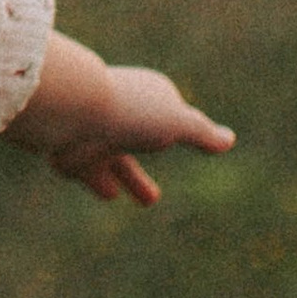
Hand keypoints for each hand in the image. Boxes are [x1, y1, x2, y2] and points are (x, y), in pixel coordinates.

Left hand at [4, 34, 235, 206]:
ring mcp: (93, 134)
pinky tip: (108, 192)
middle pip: (140, 144)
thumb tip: (228, 140)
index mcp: (148, 98)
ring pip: (112, 163)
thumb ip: (202, 133)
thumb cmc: (129, 113)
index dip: (181, 125)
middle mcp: (120, 114)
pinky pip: (85, 168)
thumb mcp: (177, 122)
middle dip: (151, 164)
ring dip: (126, 179)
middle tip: (157, 195)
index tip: (191, 130)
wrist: (69, 110)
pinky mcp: (67, 151)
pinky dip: (95, 179)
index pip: (170, 116)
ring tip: (137, 199)